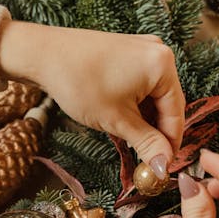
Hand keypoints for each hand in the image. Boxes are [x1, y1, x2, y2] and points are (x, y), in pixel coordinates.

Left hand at [0, 20, 183, 173]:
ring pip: (152, 96)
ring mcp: (142, 50)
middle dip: (155, 132)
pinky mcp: (127, 51)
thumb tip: (164, 166)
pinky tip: (122, 121)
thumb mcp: (117, 120)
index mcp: (163, 65)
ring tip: (128, 140)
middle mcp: (158, 52)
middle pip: (166, 104)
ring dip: (144, 120)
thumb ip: (146, 143)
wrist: (42, 55)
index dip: (169, 144)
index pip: (176, 114)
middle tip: (144, 159)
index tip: (161, 168)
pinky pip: (141, 84)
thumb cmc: (79, 83)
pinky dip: (135, 105)